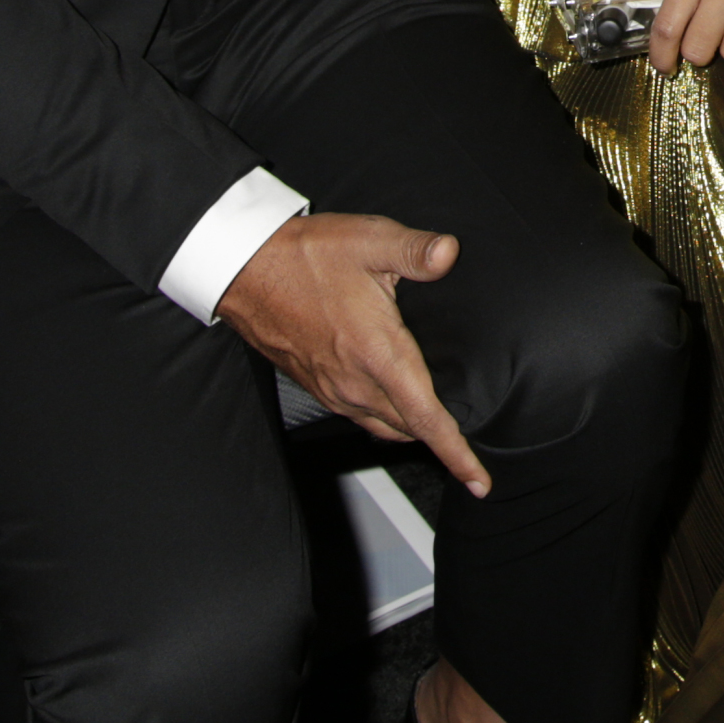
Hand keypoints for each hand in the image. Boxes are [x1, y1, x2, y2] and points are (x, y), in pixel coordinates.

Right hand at [219, 212, 488, 497]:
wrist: (245, 270)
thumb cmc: (303, 258)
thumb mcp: (369, 241)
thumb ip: (415, 250)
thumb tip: (449, 253)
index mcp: (378, 354)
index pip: (426, 418)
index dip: (456, 452)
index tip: (478, 480)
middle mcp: (354, 381)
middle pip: (408, 428)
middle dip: (441, 441)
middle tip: (469, 451)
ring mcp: (333, 387)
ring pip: (382, 425)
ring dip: (412, 430)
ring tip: (438, 430)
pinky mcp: (316, 383)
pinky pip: (359, 415)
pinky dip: (385, 418)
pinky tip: (394, 402)